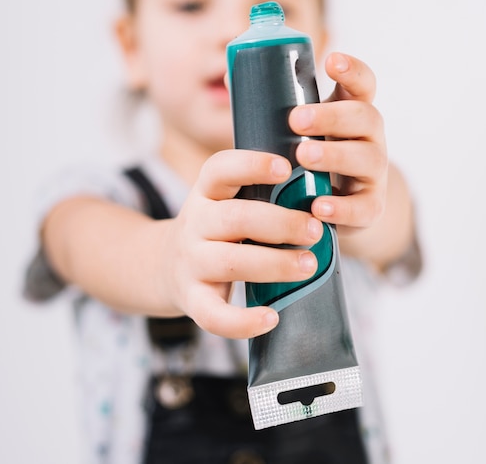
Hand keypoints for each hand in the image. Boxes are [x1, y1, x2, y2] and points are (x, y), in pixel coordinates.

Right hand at [162, 149, 323, 338]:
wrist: (165, 266)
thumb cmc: (216, 229)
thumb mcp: (225, 201)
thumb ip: (260, 194)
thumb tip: (320, 193)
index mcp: (206, 192)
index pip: (220, 169)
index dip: (251, 165)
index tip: (286, 168)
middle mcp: (195, 223)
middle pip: (234, 218)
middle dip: (279, 223)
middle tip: (316, 230)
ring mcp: (192, 262)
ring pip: (230, 262)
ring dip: (273, 264)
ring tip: (309, 265)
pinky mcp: (193, 299)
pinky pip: (214, 315)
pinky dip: (242, 321)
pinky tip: (272, 318)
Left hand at [289, 52, 387, 250]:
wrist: (331, 208)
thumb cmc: (307, 159)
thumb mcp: (295, 132)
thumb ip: (270, 108)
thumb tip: (230, 78)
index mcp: (350, 113)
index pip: (362, 84)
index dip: (352, 70)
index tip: (331, 61)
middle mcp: (369, 138)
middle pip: (365, 117)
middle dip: (332, 116)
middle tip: (296, 119)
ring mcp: (372, 173)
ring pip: (368, 158)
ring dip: (335, 155)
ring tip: (303, 156)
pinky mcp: (370, 208)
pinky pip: (363, 207)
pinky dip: (342, 208)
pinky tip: (318, 207)